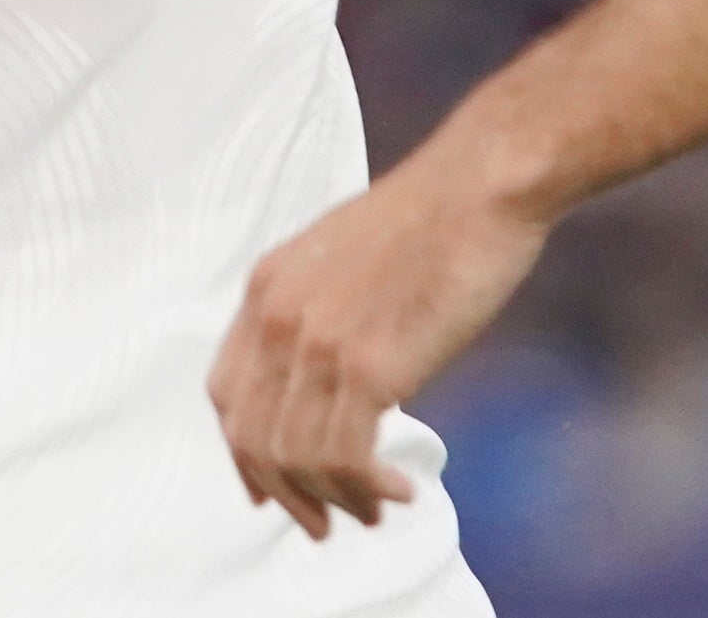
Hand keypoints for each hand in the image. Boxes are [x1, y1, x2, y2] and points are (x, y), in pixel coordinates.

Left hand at [209, 137, 543, 541]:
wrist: (481, 184)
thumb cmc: (431, 217)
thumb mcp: (338, 256)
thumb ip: (315, 311)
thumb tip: (322, 381)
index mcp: (266, 286)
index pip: (226, 395)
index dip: (244, 454)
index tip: (271, 490)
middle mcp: (278, 317)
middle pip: (250, 438)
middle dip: (285, 496)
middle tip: (324, 523)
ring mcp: (320, 343)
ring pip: (295, 459)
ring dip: (333, 500)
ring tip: (374, 509)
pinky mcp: (370, 365)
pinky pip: (344, 457)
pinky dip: (366, 488)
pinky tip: (399, 488)